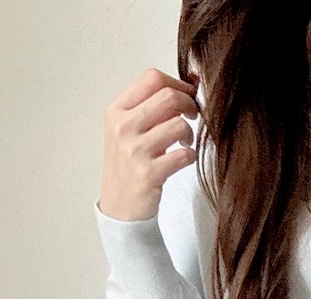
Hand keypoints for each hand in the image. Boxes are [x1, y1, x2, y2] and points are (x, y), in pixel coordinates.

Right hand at [98, 67, 200, 222]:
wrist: (120, 207)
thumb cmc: (128, 165)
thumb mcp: (127, 129)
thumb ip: (150, 107)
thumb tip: (190, 84)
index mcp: (117, 110)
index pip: (152, 78)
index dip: (178, 83)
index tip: (187, 95)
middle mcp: (123, 127)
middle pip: (168, 96)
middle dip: (189, 104)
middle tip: (194, 116)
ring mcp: (134, 151)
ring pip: (179, 124)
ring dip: (190, 133)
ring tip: (185, 142)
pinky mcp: (149, 173)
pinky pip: (184, 155)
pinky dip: (191, 155)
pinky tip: (184, 159)